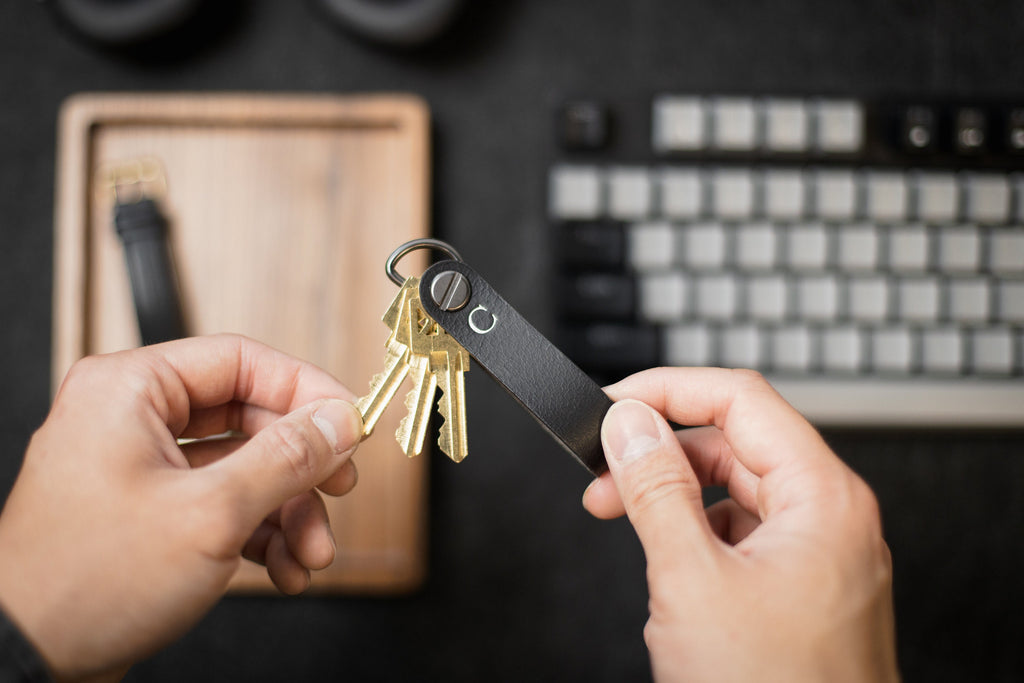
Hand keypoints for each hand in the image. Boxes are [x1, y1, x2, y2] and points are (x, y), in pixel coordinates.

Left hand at [0, 334, 362, 681]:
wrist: (28, 663)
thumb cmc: (85, 583)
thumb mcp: (210, 513)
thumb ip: (286, 458)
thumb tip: (338, 420)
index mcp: (130, 389)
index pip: (242, 360)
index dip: (306, 391)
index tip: (349, 421)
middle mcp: (131, 418)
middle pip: (249, 419)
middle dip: (301, 469)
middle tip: (339, 488)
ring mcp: (140, 467)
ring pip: (242, 467)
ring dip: (288, 512)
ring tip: (311, 554)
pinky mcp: (150, 510)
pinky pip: (222, 503)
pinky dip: (259, 533)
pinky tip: (285, 567)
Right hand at [583, 368, 898, 681]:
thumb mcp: (692, 580)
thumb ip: (655, 489)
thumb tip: (630, 422)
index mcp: (823, 498)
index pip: (740, 400)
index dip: (669, 390)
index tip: (615, 403)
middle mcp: (828, 517)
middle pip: (733, 442)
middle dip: (660, 451)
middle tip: (602, 475)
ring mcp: (816, 553)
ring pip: (732, 488)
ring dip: (671, 493)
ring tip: (621, 516)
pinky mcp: (797, 586)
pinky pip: (739, 531)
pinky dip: (692, 532)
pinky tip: (665, 561)